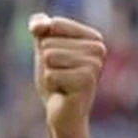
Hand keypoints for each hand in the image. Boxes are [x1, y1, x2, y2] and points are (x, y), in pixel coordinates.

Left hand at [29, 13, 106, 137]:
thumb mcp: (44, 49)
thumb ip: (40, 28)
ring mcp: (95, 65)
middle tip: (60, 75)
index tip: (57, 60)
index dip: (45, 44)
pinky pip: (50, 74)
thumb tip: (38, 24)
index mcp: (93, 37)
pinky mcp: (86, 81)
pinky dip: (50, 84)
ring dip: (48, 73)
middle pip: (48, 42)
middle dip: (46, 62)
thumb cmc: (55, 79)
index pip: (54, 24)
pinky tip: (63, 92)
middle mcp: (99, 48)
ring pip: (49, 57)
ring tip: (61, 83)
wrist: (62, 113)